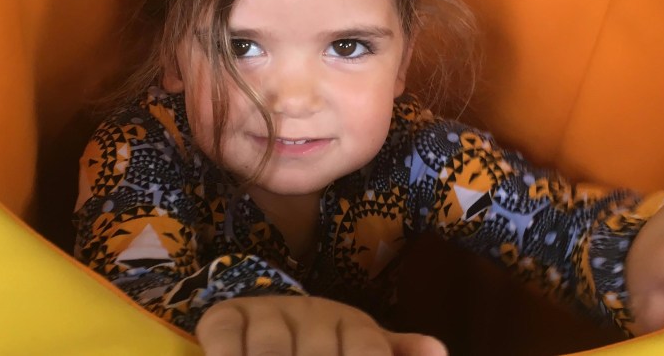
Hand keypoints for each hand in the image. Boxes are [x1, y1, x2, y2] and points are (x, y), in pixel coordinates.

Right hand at [196, 296, 446, 355]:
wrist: (267, 316)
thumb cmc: (326, 344)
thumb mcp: (363, 350)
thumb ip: (398, 352)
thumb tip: (438, 354)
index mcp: (353, 325)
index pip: (367, 351)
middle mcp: (312, 313)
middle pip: (317, 354)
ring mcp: (267, 312)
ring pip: (271, 349)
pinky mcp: (226, 316)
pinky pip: (225, 334)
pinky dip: (228, 355)